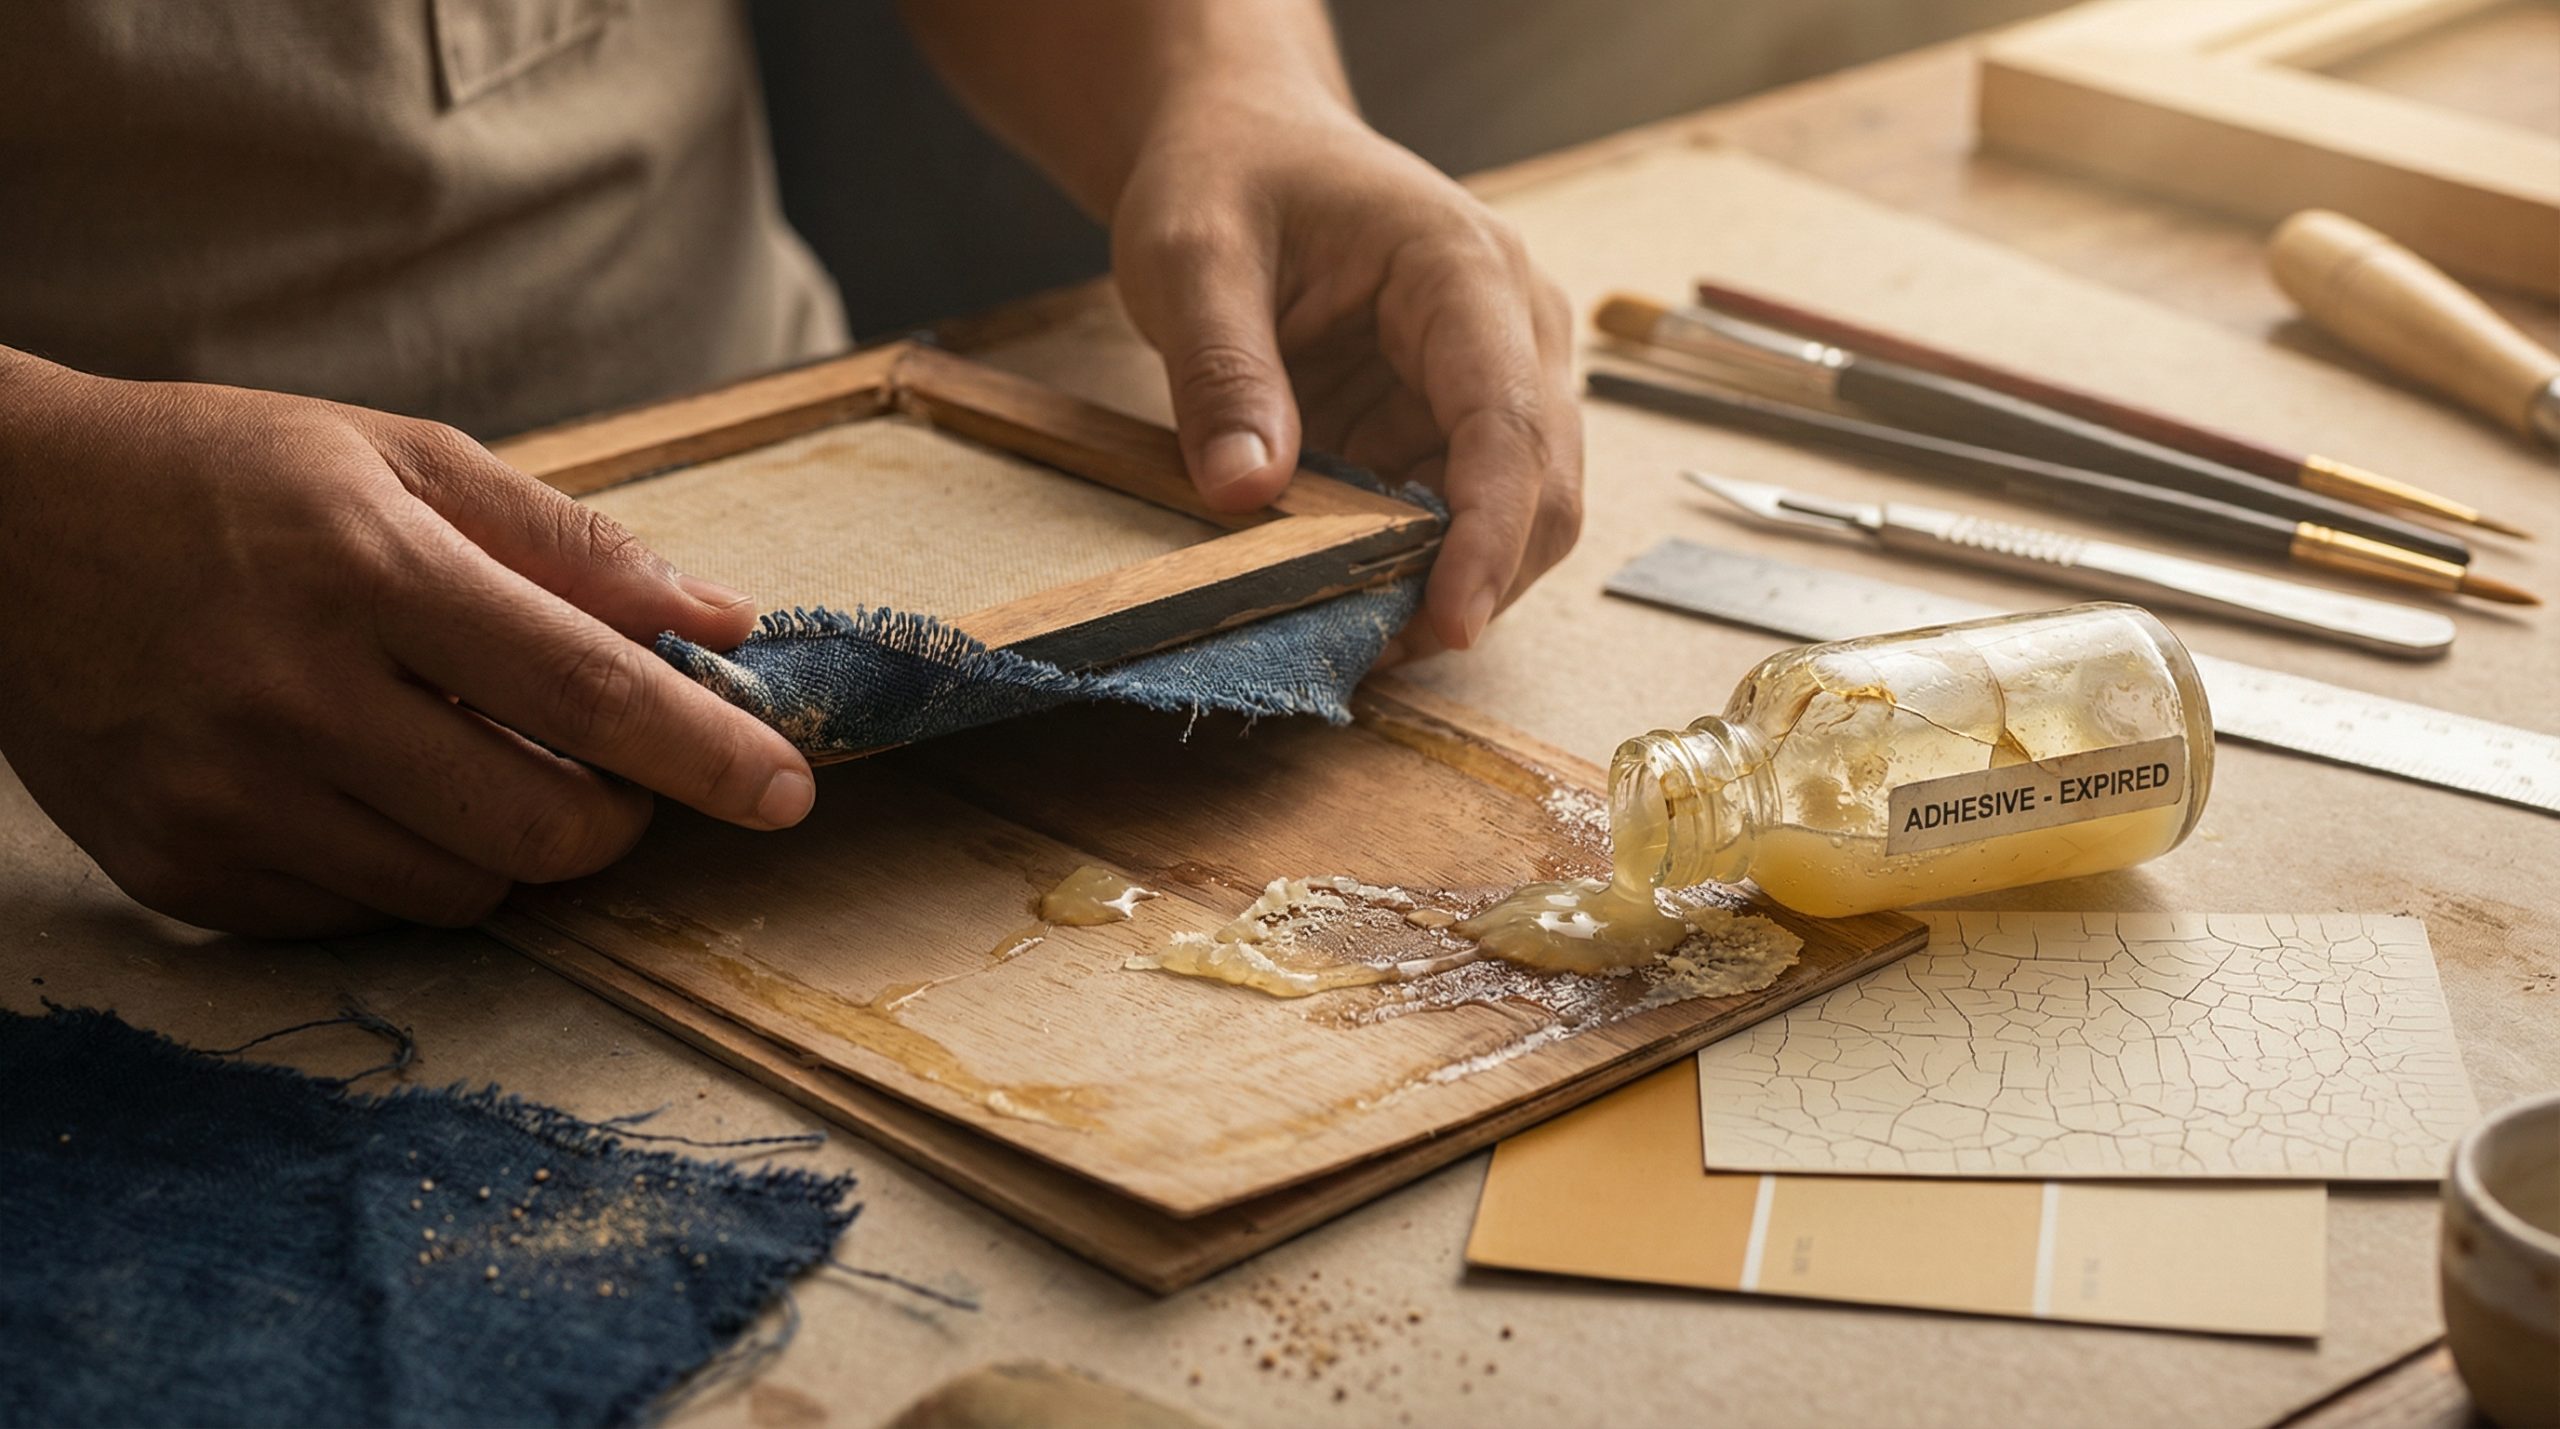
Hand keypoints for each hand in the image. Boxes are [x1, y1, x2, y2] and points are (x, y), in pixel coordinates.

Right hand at [0, 358, 814, 936]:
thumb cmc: (222, 477)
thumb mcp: (399, 457)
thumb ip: (570, 543)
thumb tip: (719, 623)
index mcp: (364, 567)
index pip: (582, 687)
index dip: (704, 751)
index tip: (787, 790)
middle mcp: (290, 693)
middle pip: (539, 826)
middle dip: (619, 815)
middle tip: (612, 765)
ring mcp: (225, 797)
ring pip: (464, 890)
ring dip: (516, 841)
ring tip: (474, 754)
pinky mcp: (179, 872)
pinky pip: (364, 916)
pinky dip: (411, 865)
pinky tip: (375, 786)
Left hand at [1112, 94, 1582, 657]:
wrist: (1244, 141)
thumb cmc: (1227, 175)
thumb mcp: (1191, 254)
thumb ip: (1219, 369)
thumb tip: (1245, 493)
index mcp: (1465, 271)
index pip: (1509, 424)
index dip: (1487, 537)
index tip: (1445, 626)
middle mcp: (1514, 326)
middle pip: (1544, 488)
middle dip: (1472, 582)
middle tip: (1369, 653)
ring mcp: (1498, 376)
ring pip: (1518, 517)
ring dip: (1445, 584)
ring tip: (1349, 632)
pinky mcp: (1456, 421)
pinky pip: (1460, 515)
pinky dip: (1416, 567)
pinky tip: (1348, 591)